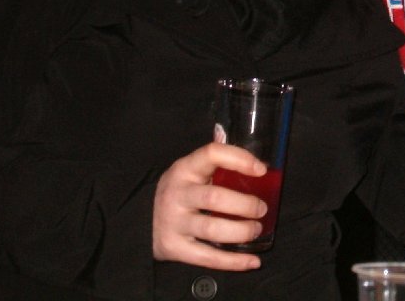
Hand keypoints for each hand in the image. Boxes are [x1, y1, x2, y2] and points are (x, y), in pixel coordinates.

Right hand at [153, 142, 269, 270]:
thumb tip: (239, 144)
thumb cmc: (180, 192)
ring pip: (211, 229)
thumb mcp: (190, 170)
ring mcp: (174, 222)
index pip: (212, 154)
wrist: (143, 220)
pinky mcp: (174, 248)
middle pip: (215, 198)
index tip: (261, 170)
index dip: (239, 159)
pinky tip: (252, 261)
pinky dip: (233, 262)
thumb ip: (215, 158)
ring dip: (241, 232)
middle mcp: (177, 194)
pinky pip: (207, 257)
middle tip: (261, 209)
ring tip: (256, 230)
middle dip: (245, 204)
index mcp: (185, 169)